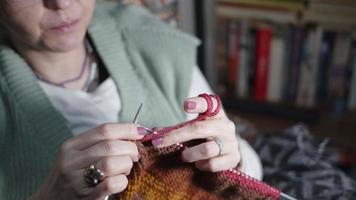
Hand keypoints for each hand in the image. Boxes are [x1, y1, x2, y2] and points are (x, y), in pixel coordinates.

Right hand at [30, 123, 149, 199]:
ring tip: (125, 170)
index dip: (128, 129)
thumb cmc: (73, 175)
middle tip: (134, 157)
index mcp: (72, 145)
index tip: (142, 132)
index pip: (105, 129)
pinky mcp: (85, 197)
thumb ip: (102, 142)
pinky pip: (112, 184)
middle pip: (111, 146)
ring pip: (112, 163)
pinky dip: (122, 182)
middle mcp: (72, 160)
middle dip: (131, 150)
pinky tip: (120, 182)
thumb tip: (137, 131)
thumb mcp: (79, 154)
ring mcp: (77, 180)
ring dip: (126, 166)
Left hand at [151, 96, 239, 171]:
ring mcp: (231, 142)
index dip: (198, 103)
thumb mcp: (193, 128)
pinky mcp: (234, 158)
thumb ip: (175, 128)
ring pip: (207, 149)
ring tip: (183, 157)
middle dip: (176, 136)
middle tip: (159, 143)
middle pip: (200, 128)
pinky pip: (214, 164)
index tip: (185, 105)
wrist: (229, 152)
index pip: (209, 103)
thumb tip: (151, 132)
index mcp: (216, 113)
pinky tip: (198, 164)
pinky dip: (202, 165)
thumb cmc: (205, 137)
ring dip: (190, 154)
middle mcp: (225, 126)